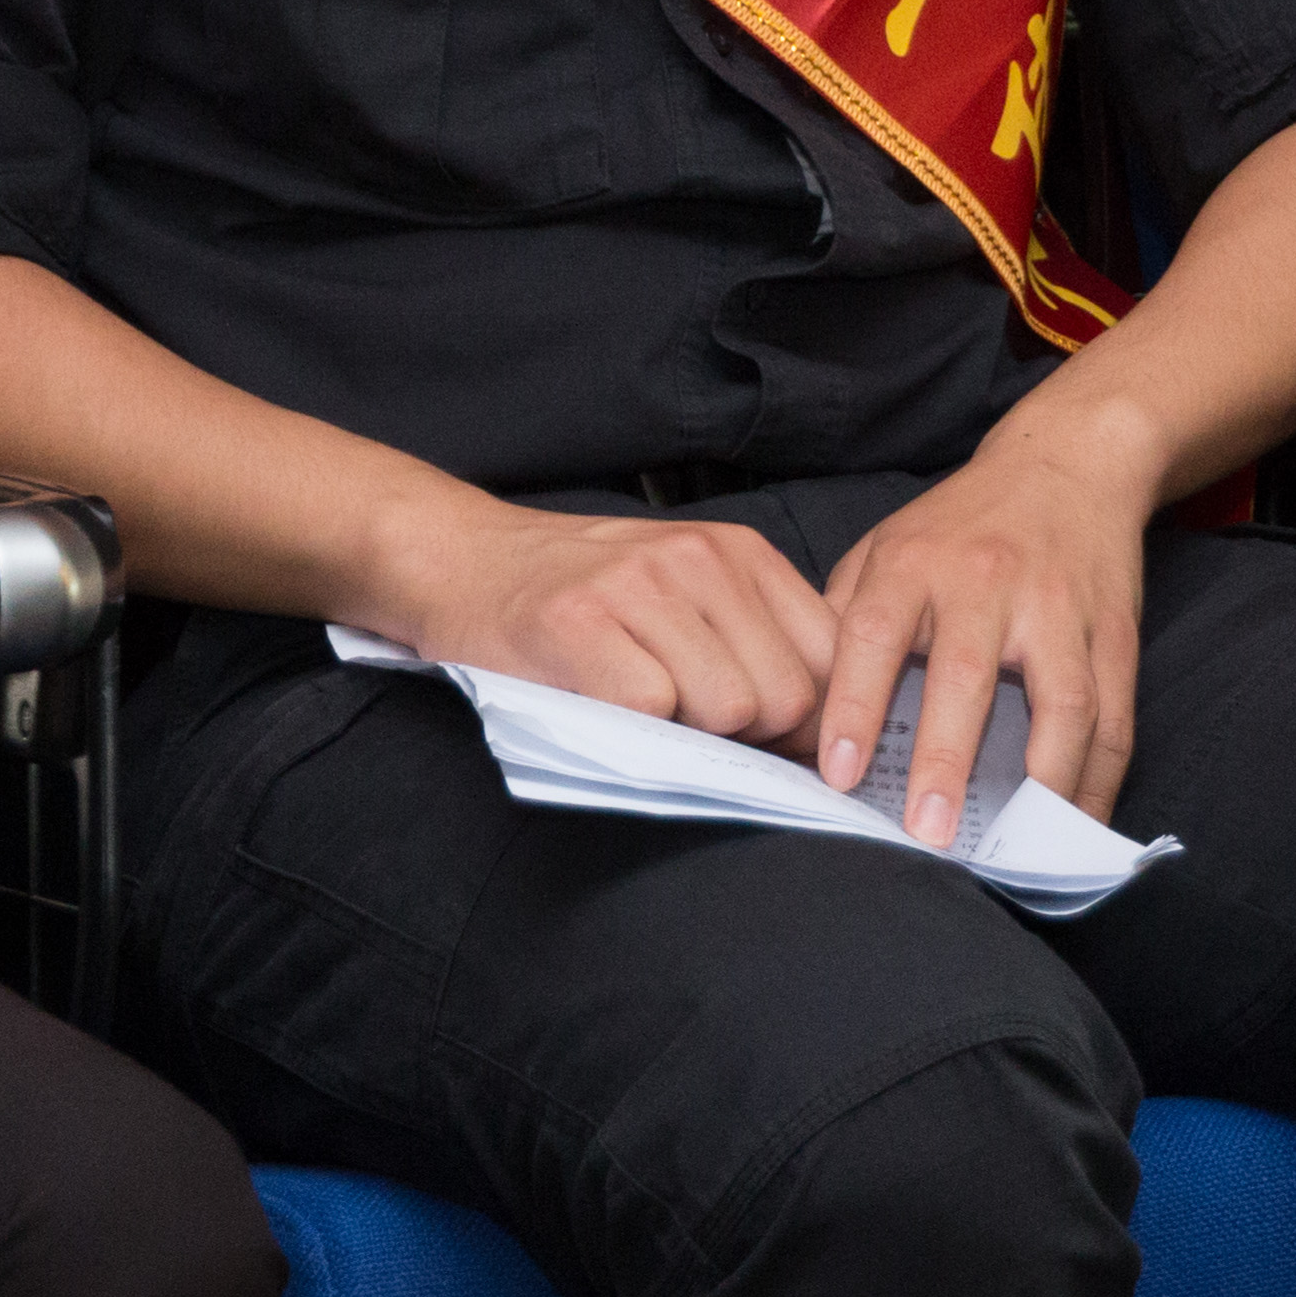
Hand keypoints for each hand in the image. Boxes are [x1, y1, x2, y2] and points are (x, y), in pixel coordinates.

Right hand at [388, 502, 839, 745]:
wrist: (465, 559)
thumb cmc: (584, 595)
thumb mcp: (688, 592)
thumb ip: (756, 642)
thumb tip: (823, 738)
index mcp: (740, 552)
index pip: (830, 656)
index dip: (810, 720)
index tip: (772, 744)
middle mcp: (700, 558)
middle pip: (786, 695)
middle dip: (750, 737)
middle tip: (689, 727)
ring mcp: (641, 586)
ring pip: (728, 707)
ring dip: (690, 735)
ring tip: (642, 710)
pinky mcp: (583, 622)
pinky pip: (652, 711)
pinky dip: (635, 731)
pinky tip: (601, 705)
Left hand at [808, 430, 1154, 836]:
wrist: (1069, 462)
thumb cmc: (961, 524)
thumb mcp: (886, 546)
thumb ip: (844, 618)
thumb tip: (803, 706)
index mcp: (914, 562)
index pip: (874, 634)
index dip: (853, 706)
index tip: (840, 775)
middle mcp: (986, 582)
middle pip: (966, 675)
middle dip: (945, 759)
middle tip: (927, 833)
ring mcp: (1059, 608)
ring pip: (1061, 702)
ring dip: (1042, 781)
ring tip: (1014, 845)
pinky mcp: (1115, 633)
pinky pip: (1115, 717)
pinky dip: (1098, 781)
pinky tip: (1073, 826)